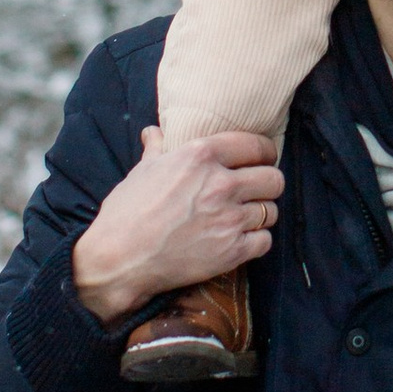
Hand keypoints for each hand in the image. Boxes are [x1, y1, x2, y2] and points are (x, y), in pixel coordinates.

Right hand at [71, 128, 283, 327]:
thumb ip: (157, 149)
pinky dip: (256, 241)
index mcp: (200, 156)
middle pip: (273, 178)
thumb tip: (153, 132)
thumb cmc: (127, 212)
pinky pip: (265, 241)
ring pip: (271, 210)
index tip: (262, 159)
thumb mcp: (142, 171)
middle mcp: (220, 184)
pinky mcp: (232, 251)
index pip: (257, 145)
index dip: (264, 153)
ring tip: (246, 218)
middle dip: (267, 184)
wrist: (119, 259)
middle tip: (256, 191)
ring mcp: (229, 219)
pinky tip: (242, 240)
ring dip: (261, 214)